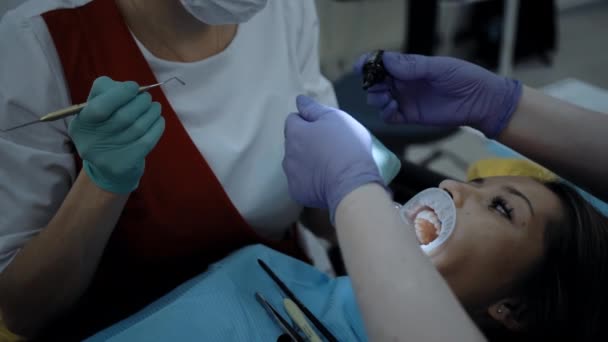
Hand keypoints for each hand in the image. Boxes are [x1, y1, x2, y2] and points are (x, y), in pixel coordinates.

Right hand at [69, 76, 164, 193]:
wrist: (108, 166)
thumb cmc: (104, 128)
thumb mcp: (96, 111)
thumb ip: (108, 94)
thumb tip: (131, 88)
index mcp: (81, 124)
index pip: (100, 107)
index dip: (120, 94)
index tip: (134, 86)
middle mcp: (91, 142)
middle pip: (123, 117)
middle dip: (140, 102)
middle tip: (147, 98)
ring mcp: (108, 156)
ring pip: (138, 128)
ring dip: (151, 113)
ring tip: (155, 107)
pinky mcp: (125, 164)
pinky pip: (147, 141)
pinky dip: (157, 127)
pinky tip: (159, 120)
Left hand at [283, 95, 384, 219]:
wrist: (352, 183)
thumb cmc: (347, 146)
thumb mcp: (335, 118)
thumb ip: (314, 108)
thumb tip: (299, 100)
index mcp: (295, 132)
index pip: (293, 120)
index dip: (308, 122)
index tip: (325, 129)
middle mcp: (287, 152)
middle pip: (293, 142)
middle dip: (306, 142)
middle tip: (329, 147)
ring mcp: (291, 174)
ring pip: (295, 163)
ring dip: (306, 161)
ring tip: (328, 165)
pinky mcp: (297, 192)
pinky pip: (300, 182)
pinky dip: (309, 181)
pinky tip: (325, 180)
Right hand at [356, 52, 521, 137]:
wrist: (480, 101)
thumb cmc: (464, 78)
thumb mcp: (438, 67)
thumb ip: (412, 65)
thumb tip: (386, 61)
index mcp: (408, 67)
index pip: (382, 63)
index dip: (368, 63)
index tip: (359, 66)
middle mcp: (403, 82)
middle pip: (375, 82)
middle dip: (371, 84)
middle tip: (379, 86)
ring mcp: (405, 99)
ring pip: (378, 99)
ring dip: (376, 98)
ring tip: (388, 98)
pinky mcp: (409, 116)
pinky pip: (388, 116)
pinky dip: (385, 113)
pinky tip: (394, 108)